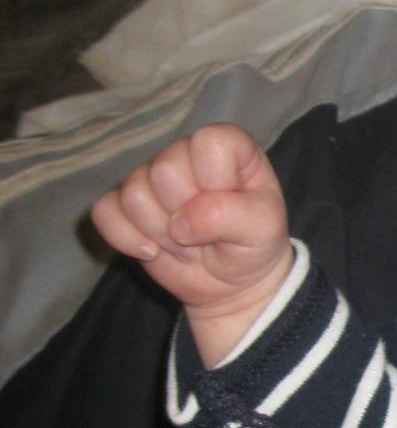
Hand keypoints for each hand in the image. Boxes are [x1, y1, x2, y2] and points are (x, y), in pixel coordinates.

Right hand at [90, 122, 291, 345]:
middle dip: (186, 215)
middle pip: (164, 171)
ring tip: (186, 242)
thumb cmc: (253, 245)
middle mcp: (185, 154)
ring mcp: (151, 177)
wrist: (232, 285)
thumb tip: (181, 222)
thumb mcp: (261, 229)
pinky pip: (104, 212)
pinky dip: (126, 239)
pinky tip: (152, 250)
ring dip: (161, 232)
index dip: (214, 181)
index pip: (209, 142)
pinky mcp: (124, 205)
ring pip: (134, 194)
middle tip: (206, 233)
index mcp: (227, 147)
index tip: (230, 208)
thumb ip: (228, 215)